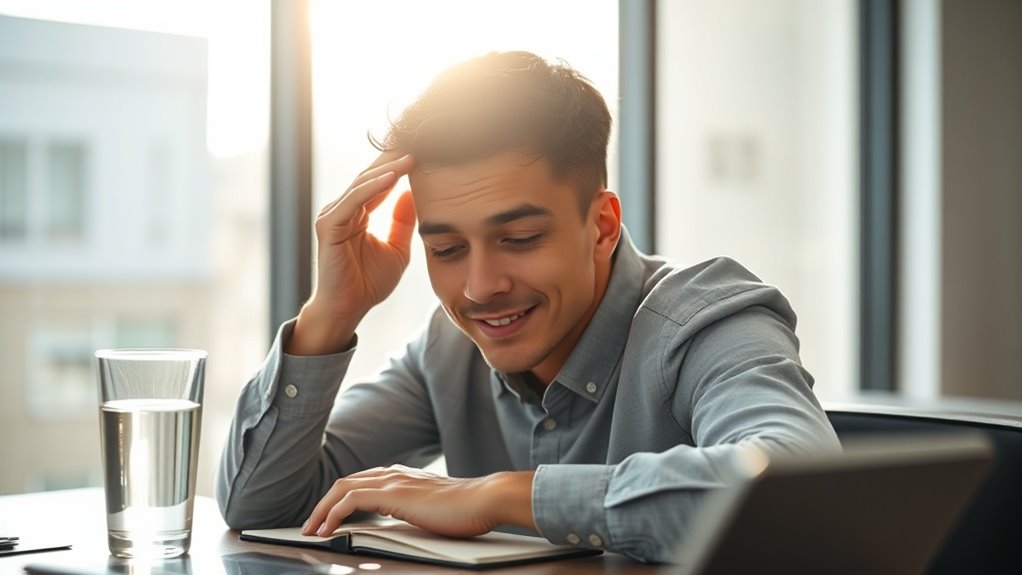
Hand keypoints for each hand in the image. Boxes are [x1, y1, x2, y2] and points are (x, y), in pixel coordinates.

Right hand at [288, 152, 416, 354]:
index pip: (380, 180)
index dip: (401, 166)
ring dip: (387, 168)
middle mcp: (343, 209)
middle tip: (421, 143)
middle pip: (371, 175)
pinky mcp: (329, 226)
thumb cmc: (369, 283)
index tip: (428, 153)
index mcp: (358, 212)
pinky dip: (373, 188)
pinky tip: (393, 177)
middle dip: (395, 159)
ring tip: (412, 156)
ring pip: (362, 183)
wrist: (349, 309)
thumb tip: (413, 192)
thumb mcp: (397, 248)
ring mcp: (333, 216)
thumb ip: (403, 221)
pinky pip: (353, 201)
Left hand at [302, 465, 535, 538]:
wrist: (486, 498)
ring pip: (342, 487)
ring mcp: (393, 481)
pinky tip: (328, 529)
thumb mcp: (433, 509)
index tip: (328, 518)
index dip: (340, 499)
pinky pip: (351, 499)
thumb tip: (404, 524)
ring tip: (312, 529)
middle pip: (345, 482)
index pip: (361, 482)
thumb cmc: (468, 508)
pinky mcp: (393, 494)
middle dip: (323, 504)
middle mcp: (394, 474)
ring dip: (322, 509)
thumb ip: (415, 510)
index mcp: (403, 476)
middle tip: (312, 525)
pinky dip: (334, 513)